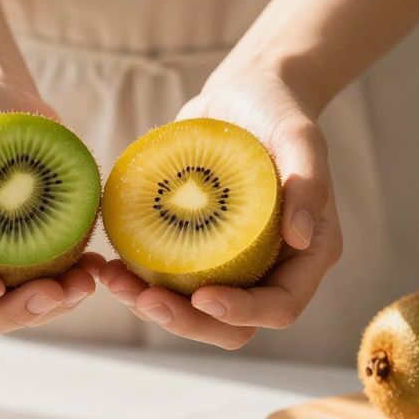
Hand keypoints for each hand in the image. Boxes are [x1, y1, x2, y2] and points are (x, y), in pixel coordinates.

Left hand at [98, 72, 342, 349]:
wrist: (243, 92)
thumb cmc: (278, 110)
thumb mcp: (300, 136)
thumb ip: (309, 182)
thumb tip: (302, 238)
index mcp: (308, 254)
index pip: (280, 306)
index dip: (242, 312)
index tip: (201, 297)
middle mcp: (271, 268)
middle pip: (232, 326)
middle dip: (186, 321)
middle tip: (142, 299)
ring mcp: (231, 264)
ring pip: (194, 312)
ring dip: (152, 307)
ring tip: (114, 281)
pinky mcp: (196, 251)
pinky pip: (168, 283)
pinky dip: (138, 282)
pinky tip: (108, 266)